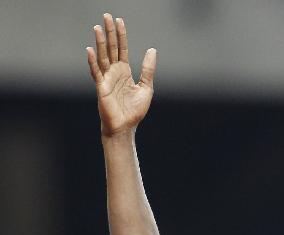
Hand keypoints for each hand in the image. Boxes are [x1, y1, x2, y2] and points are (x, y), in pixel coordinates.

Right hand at [87, 14, 155, 136]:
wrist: (125, 127)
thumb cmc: (134, 111)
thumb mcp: (146, 88)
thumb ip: (148, 70)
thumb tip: (152, 50)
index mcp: (124, 71)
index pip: (122, 49)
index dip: (121, 35)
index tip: (119, 20)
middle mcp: (113, 72)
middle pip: (111, 48)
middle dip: (109, 33)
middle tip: (106, 16)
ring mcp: (106, 79)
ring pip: (102, 57)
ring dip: (100, 42)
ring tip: (97, 28)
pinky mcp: (101, 88)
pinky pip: (96, 73)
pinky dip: (92, 62)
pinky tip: (90, 50)